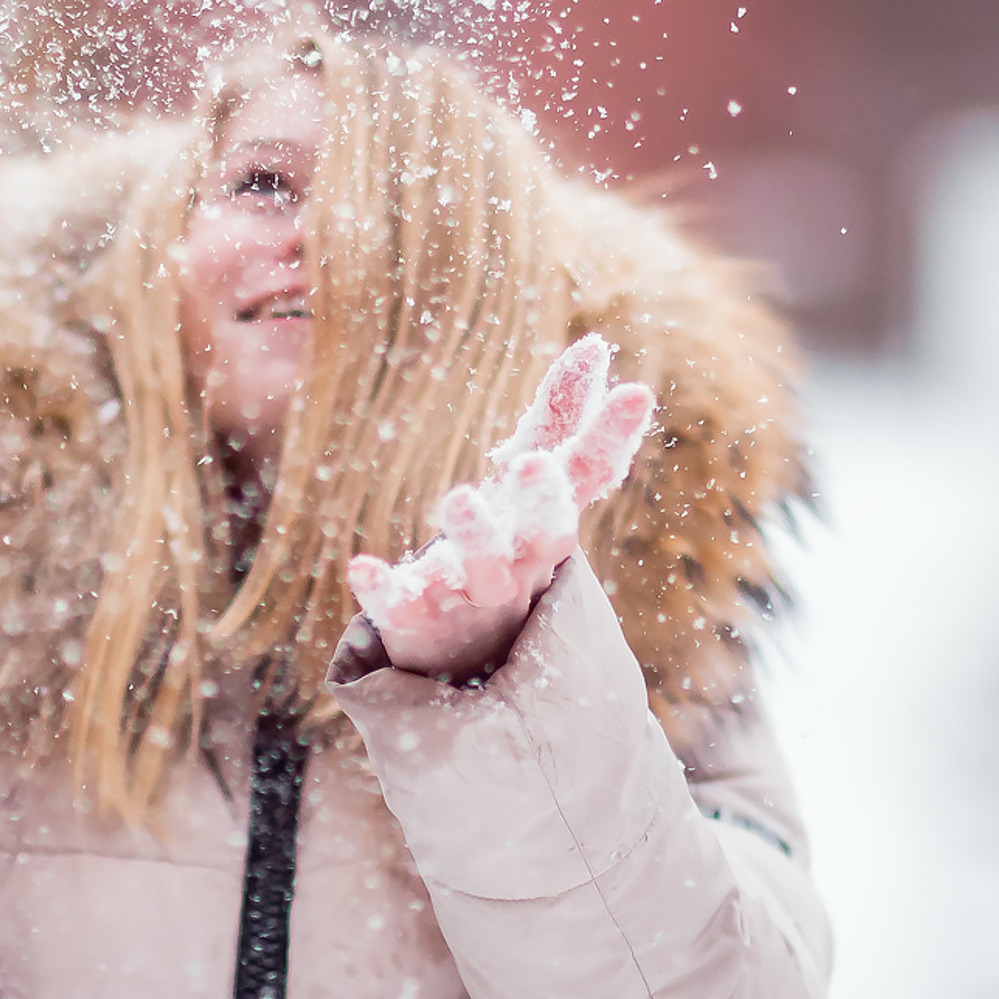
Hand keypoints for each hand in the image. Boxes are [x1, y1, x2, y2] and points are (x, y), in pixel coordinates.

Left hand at [345, 334, 656, 681]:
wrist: (464, 653)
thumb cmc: (506, 549)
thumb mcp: (534, 483)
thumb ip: (561, 417)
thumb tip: (597, 345)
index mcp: (549, 523)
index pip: (590, 477)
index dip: (612, 437)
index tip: (636, 390)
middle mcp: (521, 562)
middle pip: (544, 535)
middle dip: (542, 502)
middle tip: (533, 464)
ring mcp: (471, 595)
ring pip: (481, 572)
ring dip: (473, 537)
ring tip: (457, 499)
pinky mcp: (419, 620)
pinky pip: (402, 608)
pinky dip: (385, 590)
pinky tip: (362, 568)